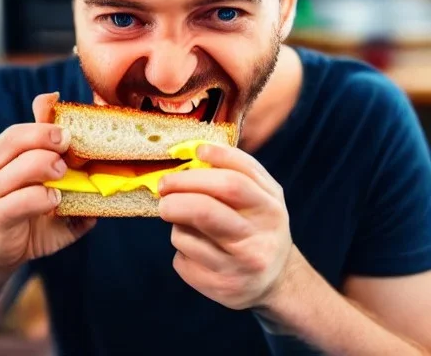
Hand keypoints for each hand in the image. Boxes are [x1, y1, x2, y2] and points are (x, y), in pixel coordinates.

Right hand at [0, 92, 95, 274]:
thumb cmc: (26, 212)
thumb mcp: (44, 184)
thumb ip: (61, 163)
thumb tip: (95, 141)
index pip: (19, 130)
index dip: (45, 125)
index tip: (69, 131)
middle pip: (15, 139)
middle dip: (46, 137)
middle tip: (68, 146)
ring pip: (18, 168)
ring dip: (46, 166)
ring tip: (63, 173)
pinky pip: (19, 202)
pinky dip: (42, 198)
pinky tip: (56, 200)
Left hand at [158, 143, 292, 310]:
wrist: (275, 280)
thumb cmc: (261, 226)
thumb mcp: (264, 196)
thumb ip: (240, 171)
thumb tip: (198, 151)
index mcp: (270, 209)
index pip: (235, 181)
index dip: (212, 162)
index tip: (196, 152)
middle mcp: (257, 239)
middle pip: (204, 210)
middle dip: (176, 192)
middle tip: (163, 186)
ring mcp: (237, 267)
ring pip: (185, 235)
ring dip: (176, 222)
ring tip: (187, 221)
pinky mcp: (219, 288)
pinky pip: (181, 259)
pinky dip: (181, 248)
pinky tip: (198, 249)